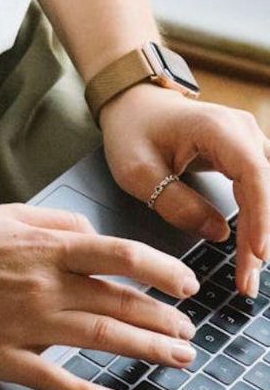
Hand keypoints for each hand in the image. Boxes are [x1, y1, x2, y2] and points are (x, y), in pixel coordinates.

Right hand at [0, 204, 199, 389]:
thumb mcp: (9, 214)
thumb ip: (57, 223)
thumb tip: (95, 237)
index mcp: (48, 250)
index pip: (123, 257)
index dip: (164, 271)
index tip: (186, 286)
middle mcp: (45, 286)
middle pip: (121, 303)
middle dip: (164, 320)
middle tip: (188, 335)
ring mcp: (26, 324)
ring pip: (101, 337)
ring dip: (146, 350)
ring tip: (175, 359)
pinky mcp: (3, 356)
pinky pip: (55, 379)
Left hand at [101, 85, 269, 296]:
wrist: (135, 107)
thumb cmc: (133, 132)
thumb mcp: (138, 173)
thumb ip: (175, 203)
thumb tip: (217, 234)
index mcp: (219, 130)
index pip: (253, 174)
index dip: (261, 215)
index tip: (258, 252)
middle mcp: (244, 133)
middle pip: (265, 190)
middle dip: (260, 238)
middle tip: (247, 283)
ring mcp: (249, 143)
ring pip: (266, 195)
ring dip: (261, 235)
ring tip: (248, 276)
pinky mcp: (245, 157)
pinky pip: (259, 193)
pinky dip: (256, 223)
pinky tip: (251, 252)